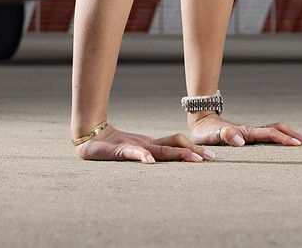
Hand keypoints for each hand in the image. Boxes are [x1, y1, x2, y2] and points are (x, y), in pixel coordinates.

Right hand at [76, 125, 214, 163]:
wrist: (90, 136)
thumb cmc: (114, 147)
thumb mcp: (137, 151)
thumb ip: (150, 155)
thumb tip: (166, 164)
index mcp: (152, 144)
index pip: (177, 143)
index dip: (194, 147)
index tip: (212, 156)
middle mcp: (148, 144)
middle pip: (174, 144)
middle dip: (194, 151)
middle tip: (211, 159)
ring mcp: (135, 146)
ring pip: (160, 150)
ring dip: (178, 154)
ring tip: (194, 160)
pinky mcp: (121, 150)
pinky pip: (134, 153)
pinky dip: (143, 157)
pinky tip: (150, 163)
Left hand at [185, 113, 301, 147]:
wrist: (202, 121)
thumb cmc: (205, 132)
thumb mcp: (211, 135)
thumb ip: (224, 136)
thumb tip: (240, 141)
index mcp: (246, 132)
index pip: (269, 135)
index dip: (283, 139)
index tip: (297, 145)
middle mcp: (252, 131)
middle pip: (278, 129)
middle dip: (293, 135)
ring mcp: (252, 132)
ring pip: (275, 130)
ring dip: (290, 135)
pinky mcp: (250, 135)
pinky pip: (270, 135)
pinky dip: (281, 137)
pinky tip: (286, 143)